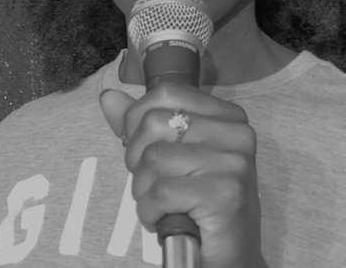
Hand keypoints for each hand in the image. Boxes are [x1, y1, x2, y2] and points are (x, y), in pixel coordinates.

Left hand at [100, 84, 266, 267]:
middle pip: (153, 124)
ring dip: (144, 190)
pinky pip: (161, 191)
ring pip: (153, 158)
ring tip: (163, 205)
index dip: (139, 121)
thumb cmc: (199, 206)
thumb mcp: (170, 159)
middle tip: (155, 186)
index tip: (146, 151)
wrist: (229, 257)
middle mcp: (236, 133)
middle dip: (138, 161)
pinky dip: (151, 211)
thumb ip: (140, 127)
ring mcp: (233, 162)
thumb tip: (109, 97)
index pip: (165, 93)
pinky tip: (166, 219)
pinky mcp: (225, 193)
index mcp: (227, 116)